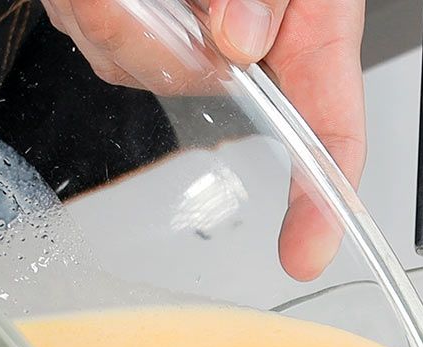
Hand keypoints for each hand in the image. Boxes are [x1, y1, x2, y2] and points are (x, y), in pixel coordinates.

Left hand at [40, 0, 366, 280]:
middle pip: (216, 95)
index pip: (330, 128)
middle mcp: (247, 42)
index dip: (323, 196)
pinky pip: (99, 40)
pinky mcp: (127, 27)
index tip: (307, 247)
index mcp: (308, 29)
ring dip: (124, 17)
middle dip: (176, 48)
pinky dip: (92, 8)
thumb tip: (239, 41)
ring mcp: (184, 37)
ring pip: (144, 67)